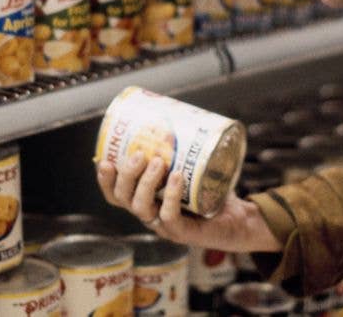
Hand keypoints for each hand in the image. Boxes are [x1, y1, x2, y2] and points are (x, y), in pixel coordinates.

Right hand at [96, 153, 282, 253]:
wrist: (238, 218)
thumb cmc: (212, 191)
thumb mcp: (193, 165)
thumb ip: (183, 144)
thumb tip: (179, 109)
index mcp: (146, 198)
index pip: (115, 193)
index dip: (105, 179)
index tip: (104, 159)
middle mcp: (150, 213)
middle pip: (123, 198)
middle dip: (126, 175)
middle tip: (139, 154)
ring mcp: (164, 226)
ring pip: (141, 208)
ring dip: (146, 183)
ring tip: (158, 162)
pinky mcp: (183, 233)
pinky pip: (170, 217)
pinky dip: (171, 197)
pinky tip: (177, 178)